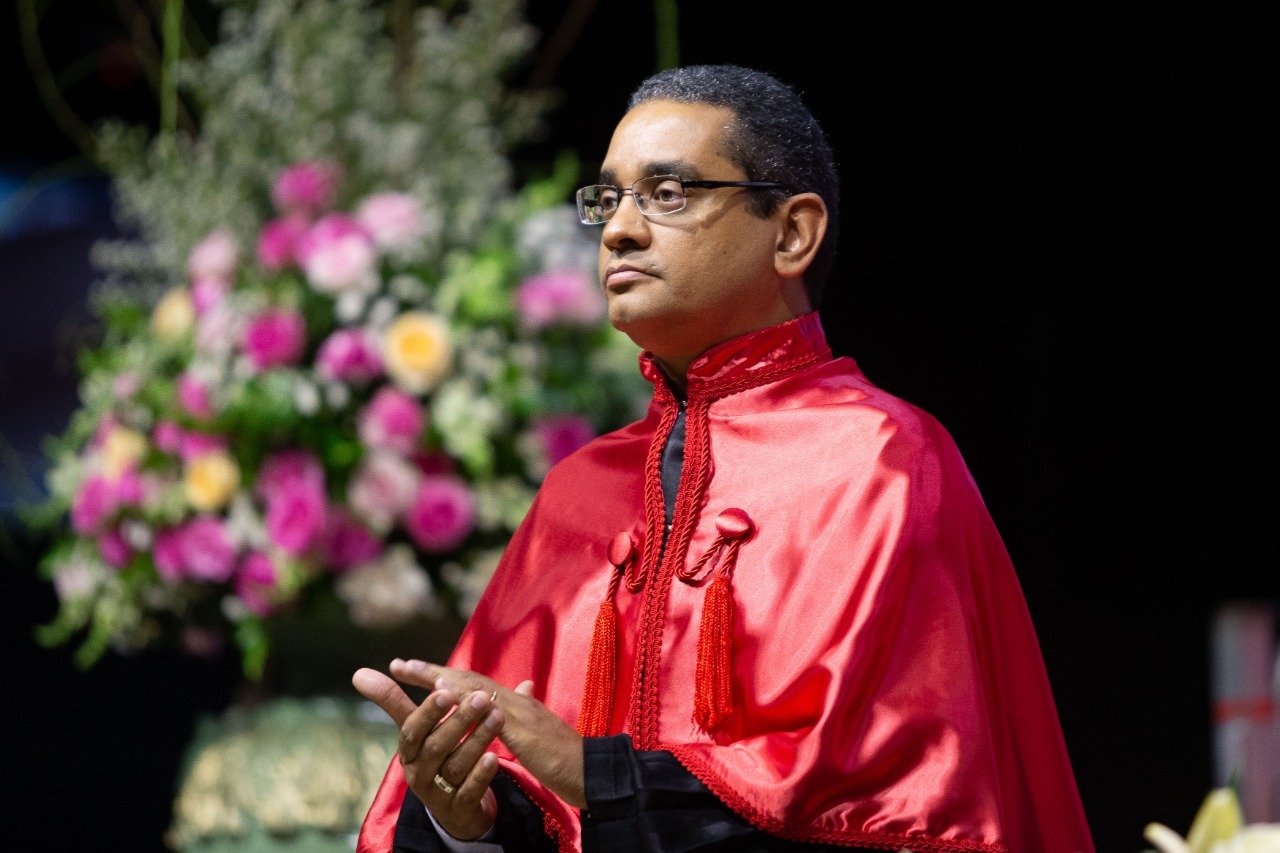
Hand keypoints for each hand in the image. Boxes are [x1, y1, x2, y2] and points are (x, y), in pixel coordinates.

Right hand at [352, 665, 503, 840]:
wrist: (455, 809)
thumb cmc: (433, 758)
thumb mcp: (416, 731)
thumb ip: (394, 702)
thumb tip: (358, 673)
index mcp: (407, 752)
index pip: (411, 730)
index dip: (427, 711)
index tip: (445, 688)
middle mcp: (418, 774)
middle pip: (435, 747)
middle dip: (459, 720)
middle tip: (482, 697)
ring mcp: (438, 794)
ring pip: (455, 767)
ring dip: (477, 740)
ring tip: (498, 716)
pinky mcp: (458, 810)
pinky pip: (468, 792)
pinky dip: (480, 775)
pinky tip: (495, 758)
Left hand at [389, 658, 586, 808]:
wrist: (592, 771)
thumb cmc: (567, 755)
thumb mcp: (541, 729)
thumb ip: (528, 707)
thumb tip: (525, 685)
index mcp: (516, 702)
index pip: (474, 683)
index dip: (444, 676)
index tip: (413, 671)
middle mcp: (516, 700)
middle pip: (467, 678)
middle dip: (432, 671)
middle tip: (399, 664)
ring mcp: (520, 712)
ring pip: (474, 688)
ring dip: (441, 678)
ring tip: (412, 671)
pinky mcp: (523, 730)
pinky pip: (488, 712)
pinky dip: (465, 701)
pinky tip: (445, 697)